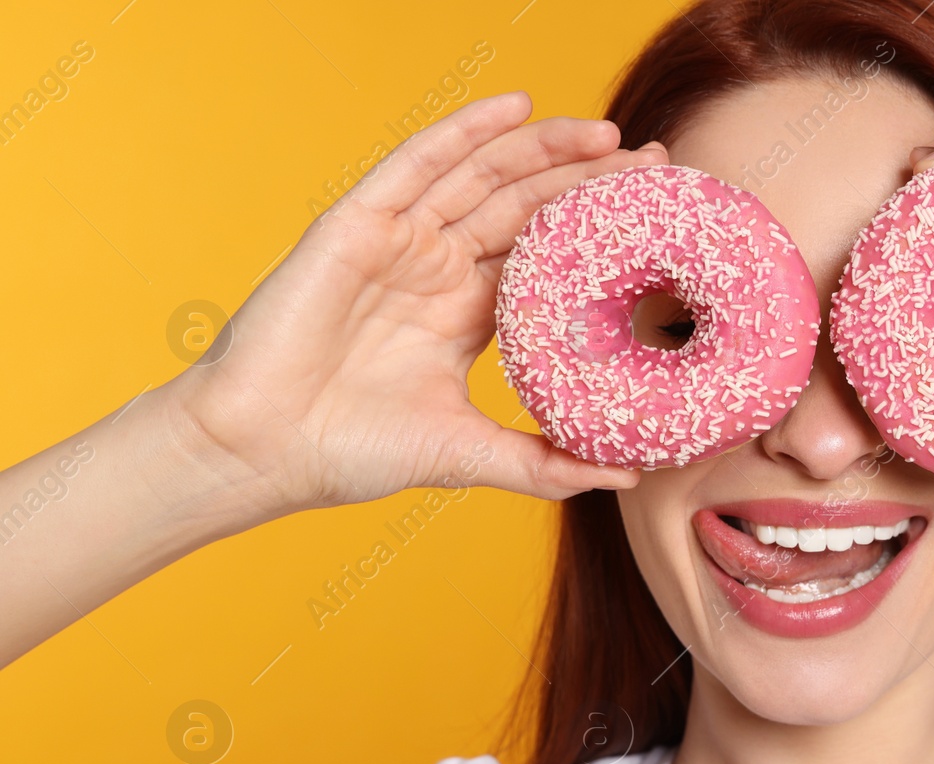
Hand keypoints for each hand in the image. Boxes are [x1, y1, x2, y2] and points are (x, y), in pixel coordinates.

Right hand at [163, 91, 663, 514]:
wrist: (264, 449)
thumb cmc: (352, 452)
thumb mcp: (471, 455)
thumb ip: (546, 463)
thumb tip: (629, 473)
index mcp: (466, 313)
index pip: (546, 258)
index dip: (598, 234)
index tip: (656, 221)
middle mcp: (437, 269)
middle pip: (527, 207)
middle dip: (589, 182)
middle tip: (654, 167)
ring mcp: (400, 242)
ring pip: (484, 177)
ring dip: (545, 148)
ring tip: (608, 134)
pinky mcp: (359, 224)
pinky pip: (418, 164)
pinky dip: (466, 132)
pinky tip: (517, 108)